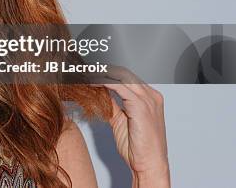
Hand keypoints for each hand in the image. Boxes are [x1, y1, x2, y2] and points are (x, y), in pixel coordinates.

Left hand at [92, 66, 169, 186]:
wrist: (149, 165)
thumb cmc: (138, 147)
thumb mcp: (121, 120)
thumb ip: (112, 105)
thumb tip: (99, 93)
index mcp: (150, 98)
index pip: (126, 77)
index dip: (107, 74)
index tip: (90, 73)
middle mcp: (151, 96)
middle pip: (124, 74)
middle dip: (102, 71)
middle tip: (84, 71)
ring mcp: (148, 100)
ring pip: (121, 77)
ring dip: (101, 75)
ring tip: (85, 75)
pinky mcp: (141, 106)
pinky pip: (120, 88)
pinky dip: (104, 83)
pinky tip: (92, 83)